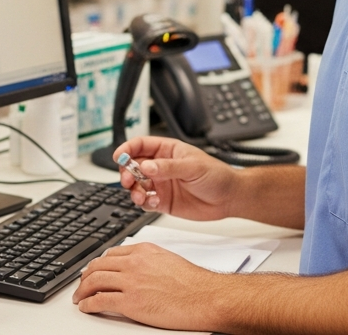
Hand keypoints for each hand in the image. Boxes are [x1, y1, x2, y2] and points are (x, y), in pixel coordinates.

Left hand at [72, 243, 224, 329]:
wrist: (204, 296)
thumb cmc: (193, 283)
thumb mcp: (168, 260)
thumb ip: (149, 261)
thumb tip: (139, 270)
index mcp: (143, 251)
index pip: (111, 254)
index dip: (98, 263)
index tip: (94, 269)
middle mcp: (134, 263)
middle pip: (98, 266)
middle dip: (85, 276)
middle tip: (81, 284)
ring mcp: (130, 281)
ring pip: (94, 281)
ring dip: (82, 290)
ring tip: (79, 297)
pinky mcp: (130, 301)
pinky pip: (100, 300)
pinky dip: (88, 304)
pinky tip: (86, 307)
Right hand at [114, 136, 238, 219]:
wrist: (228, 198)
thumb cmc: (216, 175)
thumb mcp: (193, 167)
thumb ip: (168, 167)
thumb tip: (146, 167)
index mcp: (167, 150)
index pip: (140, 145)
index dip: (127, 149)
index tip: (119, 157)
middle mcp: (160, 167)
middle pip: (133, 166)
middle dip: (127, 173)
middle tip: (128, 181)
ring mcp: (160, 184)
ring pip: (136, 186)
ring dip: (133, 191)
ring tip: (140, 196)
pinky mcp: (163, 201)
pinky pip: (145, 202)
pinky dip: (144, 203)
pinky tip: (153, 203)